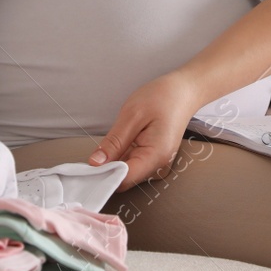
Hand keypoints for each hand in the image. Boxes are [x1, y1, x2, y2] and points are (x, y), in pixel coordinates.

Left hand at [88, 70, 203, 191]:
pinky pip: (133, 165)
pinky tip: (117, 146)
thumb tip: (95, 163)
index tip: (85, 169)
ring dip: (113, 164)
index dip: (102, 176)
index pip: (123, 179)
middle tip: (90, 156)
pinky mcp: (154, 159)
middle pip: (125, 179)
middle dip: (106, 171)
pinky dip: (121, 159)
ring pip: (127, 173)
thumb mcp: (132, 115)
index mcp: (155, 156)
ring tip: (107, 147)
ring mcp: (157, 164)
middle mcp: (159, 166)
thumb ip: (114, 142)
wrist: (184, 91)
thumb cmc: (162, 97)